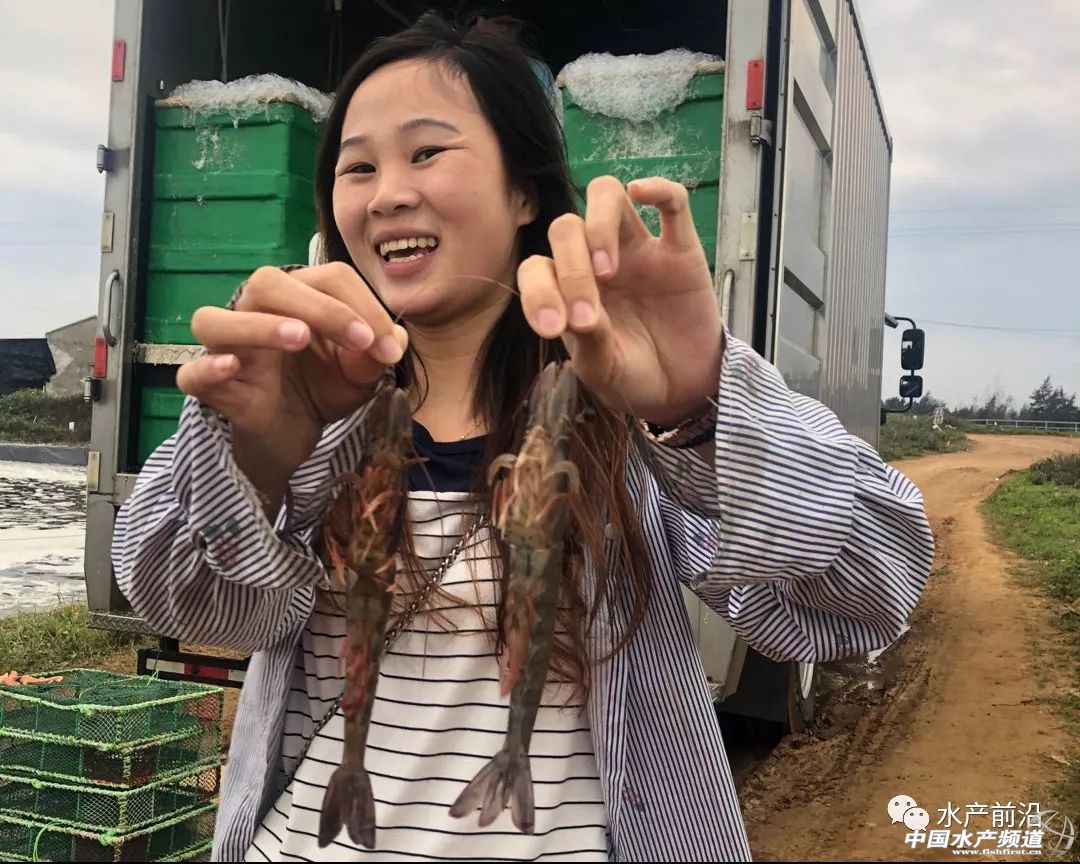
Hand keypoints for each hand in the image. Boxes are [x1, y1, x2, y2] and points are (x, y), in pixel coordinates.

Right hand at [176, 263, 408, 497]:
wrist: (295, 435)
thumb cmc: (323, 387)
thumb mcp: (360, 373)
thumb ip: (374, 354)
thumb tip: (393, 339)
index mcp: (297, 298)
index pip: (327, 278)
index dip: (364, 305)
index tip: (389, 348)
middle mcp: (255, 312)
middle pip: (268, 283)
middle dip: (322, 307)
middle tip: (360, 340)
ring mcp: (228, 350)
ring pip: (214, 320)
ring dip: (258, 325)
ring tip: (299, 338)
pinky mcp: (214, 390)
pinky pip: (192, 375)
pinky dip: (208, 369)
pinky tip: (233, 367)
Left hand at [517, 176, 722, 426]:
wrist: (680, 389)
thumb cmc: (632, 375)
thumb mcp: (602, 368)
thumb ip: (589, 340)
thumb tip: (581, 313)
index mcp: (567, 289)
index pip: (537, 267)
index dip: (537, 291)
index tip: (553, 327)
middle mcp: (596, 260)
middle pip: (567, 228)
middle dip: (570, 268)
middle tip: (589, 315)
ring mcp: (638, 250)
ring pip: (607, 196)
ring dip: (599, 225)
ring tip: (608, 269)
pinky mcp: (680, 251)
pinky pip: (673, 204)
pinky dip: (657, 189)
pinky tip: (642, 192)